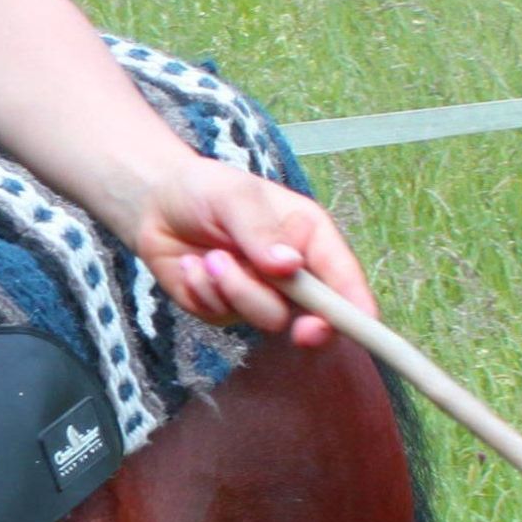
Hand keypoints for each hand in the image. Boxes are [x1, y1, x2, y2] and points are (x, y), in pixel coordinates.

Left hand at [125, 157, 376, 346]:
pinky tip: (192, 266)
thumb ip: (261, 231)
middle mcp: (292, 273)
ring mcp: (260, 296)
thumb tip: (290, 265)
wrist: (156, 206)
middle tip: (304, 331)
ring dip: (235, 289)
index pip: (343, 277)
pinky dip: (204, 292)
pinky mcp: (226, 311)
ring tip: (211, 258)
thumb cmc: (205, 190)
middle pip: (316, 314)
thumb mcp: (235, 197)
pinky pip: (223, 316)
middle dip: (308, 324)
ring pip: (266, 318)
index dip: (358, 305)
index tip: (365, 323)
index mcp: (309, 237)